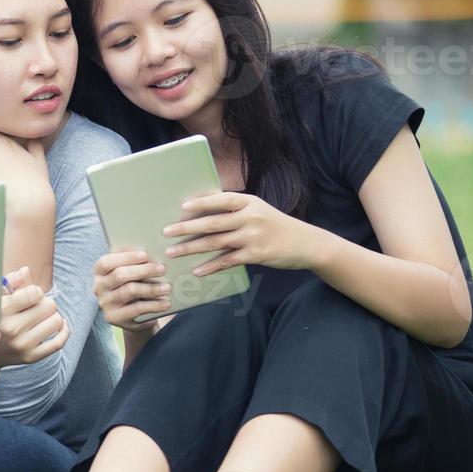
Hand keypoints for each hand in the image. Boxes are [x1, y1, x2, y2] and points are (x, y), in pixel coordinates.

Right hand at [0, 265, 70, 369]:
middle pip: (49, 305)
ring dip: (52, 317)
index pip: (35, 293)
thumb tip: (26, 271)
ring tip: (41, 319)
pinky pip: (58, 342)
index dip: (36, 292)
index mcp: (1, 310)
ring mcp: (21, 345)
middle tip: (35, 309)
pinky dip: (64, 331)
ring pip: (56, 322)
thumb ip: (10, 281)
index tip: (29, 297)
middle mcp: (10, 328)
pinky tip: (59, 326)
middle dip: (45, 304)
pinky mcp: (30, 357)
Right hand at [93, 250, 172, 331]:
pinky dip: (154, 305)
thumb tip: (152, 255)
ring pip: (130, 291)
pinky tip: (165, 303)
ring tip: (167, 287)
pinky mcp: (115, 317)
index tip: (145, 254)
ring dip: (152, 288)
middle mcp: (99, 287)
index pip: (106, 262)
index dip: (125, 257)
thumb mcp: (130, 273)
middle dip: (143, 270)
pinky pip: (137, 309)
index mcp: (100, 272)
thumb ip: (135, 263)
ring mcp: (106, 303)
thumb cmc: (133, 286)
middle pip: (120, 275)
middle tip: (162, 269)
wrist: (133, 315)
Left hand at [164, 192, 318, 274]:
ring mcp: (254, 236)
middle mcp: (251, 217)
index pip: (222, 200)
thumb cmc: (275, 225)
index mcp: (250, 202)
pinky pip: (227, 260)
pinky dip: (210, 266)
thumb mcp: (258, 210)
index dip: (202, 202)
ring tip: (172, 252)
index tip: (182, 206)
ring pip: (216, 242)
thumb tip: (201, 210)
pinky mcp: (256, 255)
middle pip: (213, 222)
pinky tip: (196, 270)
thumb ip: (235, 210)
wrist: (306, 243)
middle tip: (166, 232)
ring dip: (191, 248)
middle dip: (186, 228)